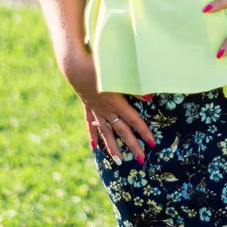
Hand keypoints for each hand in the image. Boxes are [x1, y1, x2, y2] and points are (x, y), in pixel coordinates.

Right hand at [62, 49, 156, 164]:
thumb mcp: (119, 76)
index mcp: (116, 102)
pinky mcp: (87, 106)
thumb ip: (135, 88)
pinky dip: (93, 135)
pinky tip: (94, 146)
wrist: (74, 66)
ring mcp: (95, 109)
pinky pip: (91, 124)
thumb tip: (150, 97)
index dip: (143, 132)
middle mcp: (106, 109)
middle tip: (140, 159)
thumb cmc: (99, 67)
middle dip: (132, 145)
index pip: (133, 120)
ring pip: (106, 132)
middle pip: (122, 131)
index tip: (152, 143)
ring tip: (118, 161)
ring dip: (112, 147)